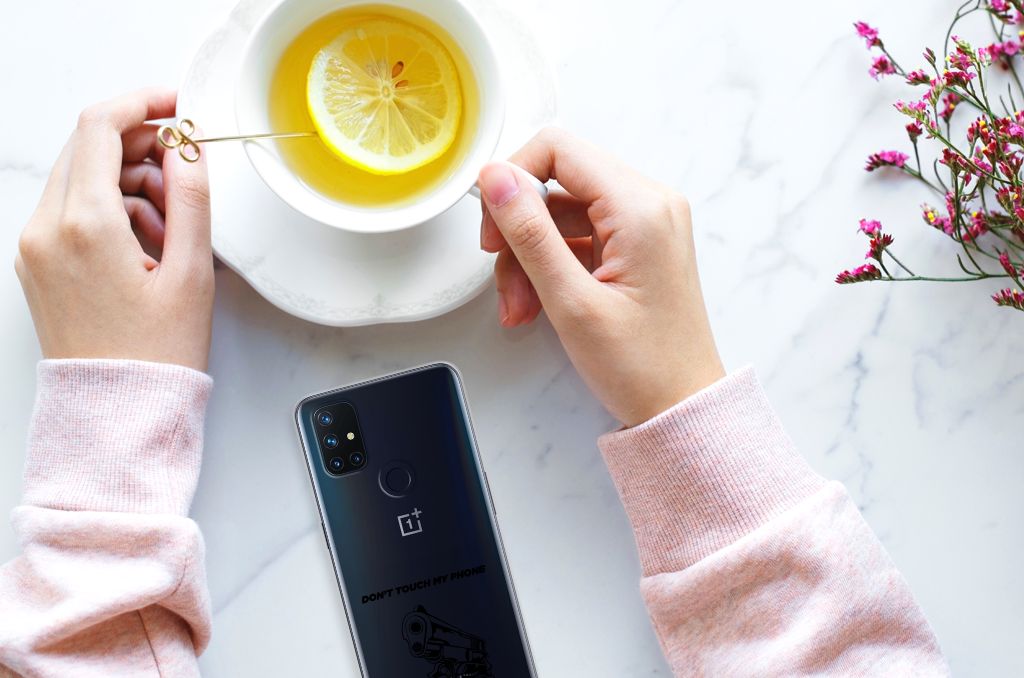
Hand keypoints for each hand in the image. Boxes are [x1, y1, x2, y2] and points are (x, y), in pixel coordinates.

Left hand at [15, 88, 213, 371]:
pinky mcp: (37, 263)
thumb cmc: (156, 354)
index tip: (176, 105)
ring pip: (81, 178)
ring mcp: (35, 246)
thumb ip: (192, 198)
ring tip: (173, 228)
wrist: (117, 411)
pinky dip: (110, 209)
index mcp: (85, 225)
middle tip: (185, 173)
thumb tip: (188, 147)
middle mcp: (47, 229)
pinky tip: (147, 244)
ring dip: (129, 182)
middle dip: (141, 147)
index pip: (101, 127)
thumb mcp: (192, 272)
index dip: (143, 103)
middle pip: (88, 147)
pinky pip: (72, 210)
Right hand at [478, 128, 723, 426]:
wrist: (682, 407)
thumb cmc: (642, 366)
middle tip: (502, 277)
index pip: (558, 149)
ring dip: (529, 257)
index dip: (513, 179)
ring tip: (520, 308)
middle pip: (557, 182)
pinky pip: (578, 237)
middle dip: (519, 230)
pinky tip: (537, 305)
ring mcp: (645, 224)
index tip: (493, 225)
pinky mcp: (637, 245)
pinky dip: (550, 266)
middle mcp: (649, 204)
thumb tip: (495, 178)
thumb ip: (530, 233)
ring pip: (561, 213)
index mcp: (641, 207)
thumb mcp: (571, 301)